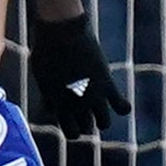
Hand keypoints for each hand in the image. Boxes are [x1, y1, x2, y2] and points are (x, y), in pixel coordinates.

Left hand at [25, 0, 129, 136]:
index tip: (71, 116)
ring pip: (104, 123)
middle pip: (87, 128)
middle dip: (85, 121)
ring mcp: (93, 96)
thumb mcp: (43, 78)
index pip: (71, 132)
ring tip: (98, 104)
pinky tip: (117, 99)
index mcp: (58, 105)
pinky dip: (122, 107)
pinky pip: (122, 107)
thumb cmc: (48, 51)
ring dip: (102, 118)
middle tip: (83, 107)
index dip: (72, 126)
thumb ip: (49, 97)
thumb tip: (51, 109)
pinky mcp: (107, 84)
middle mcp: (76, 105)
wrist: (62, 33)